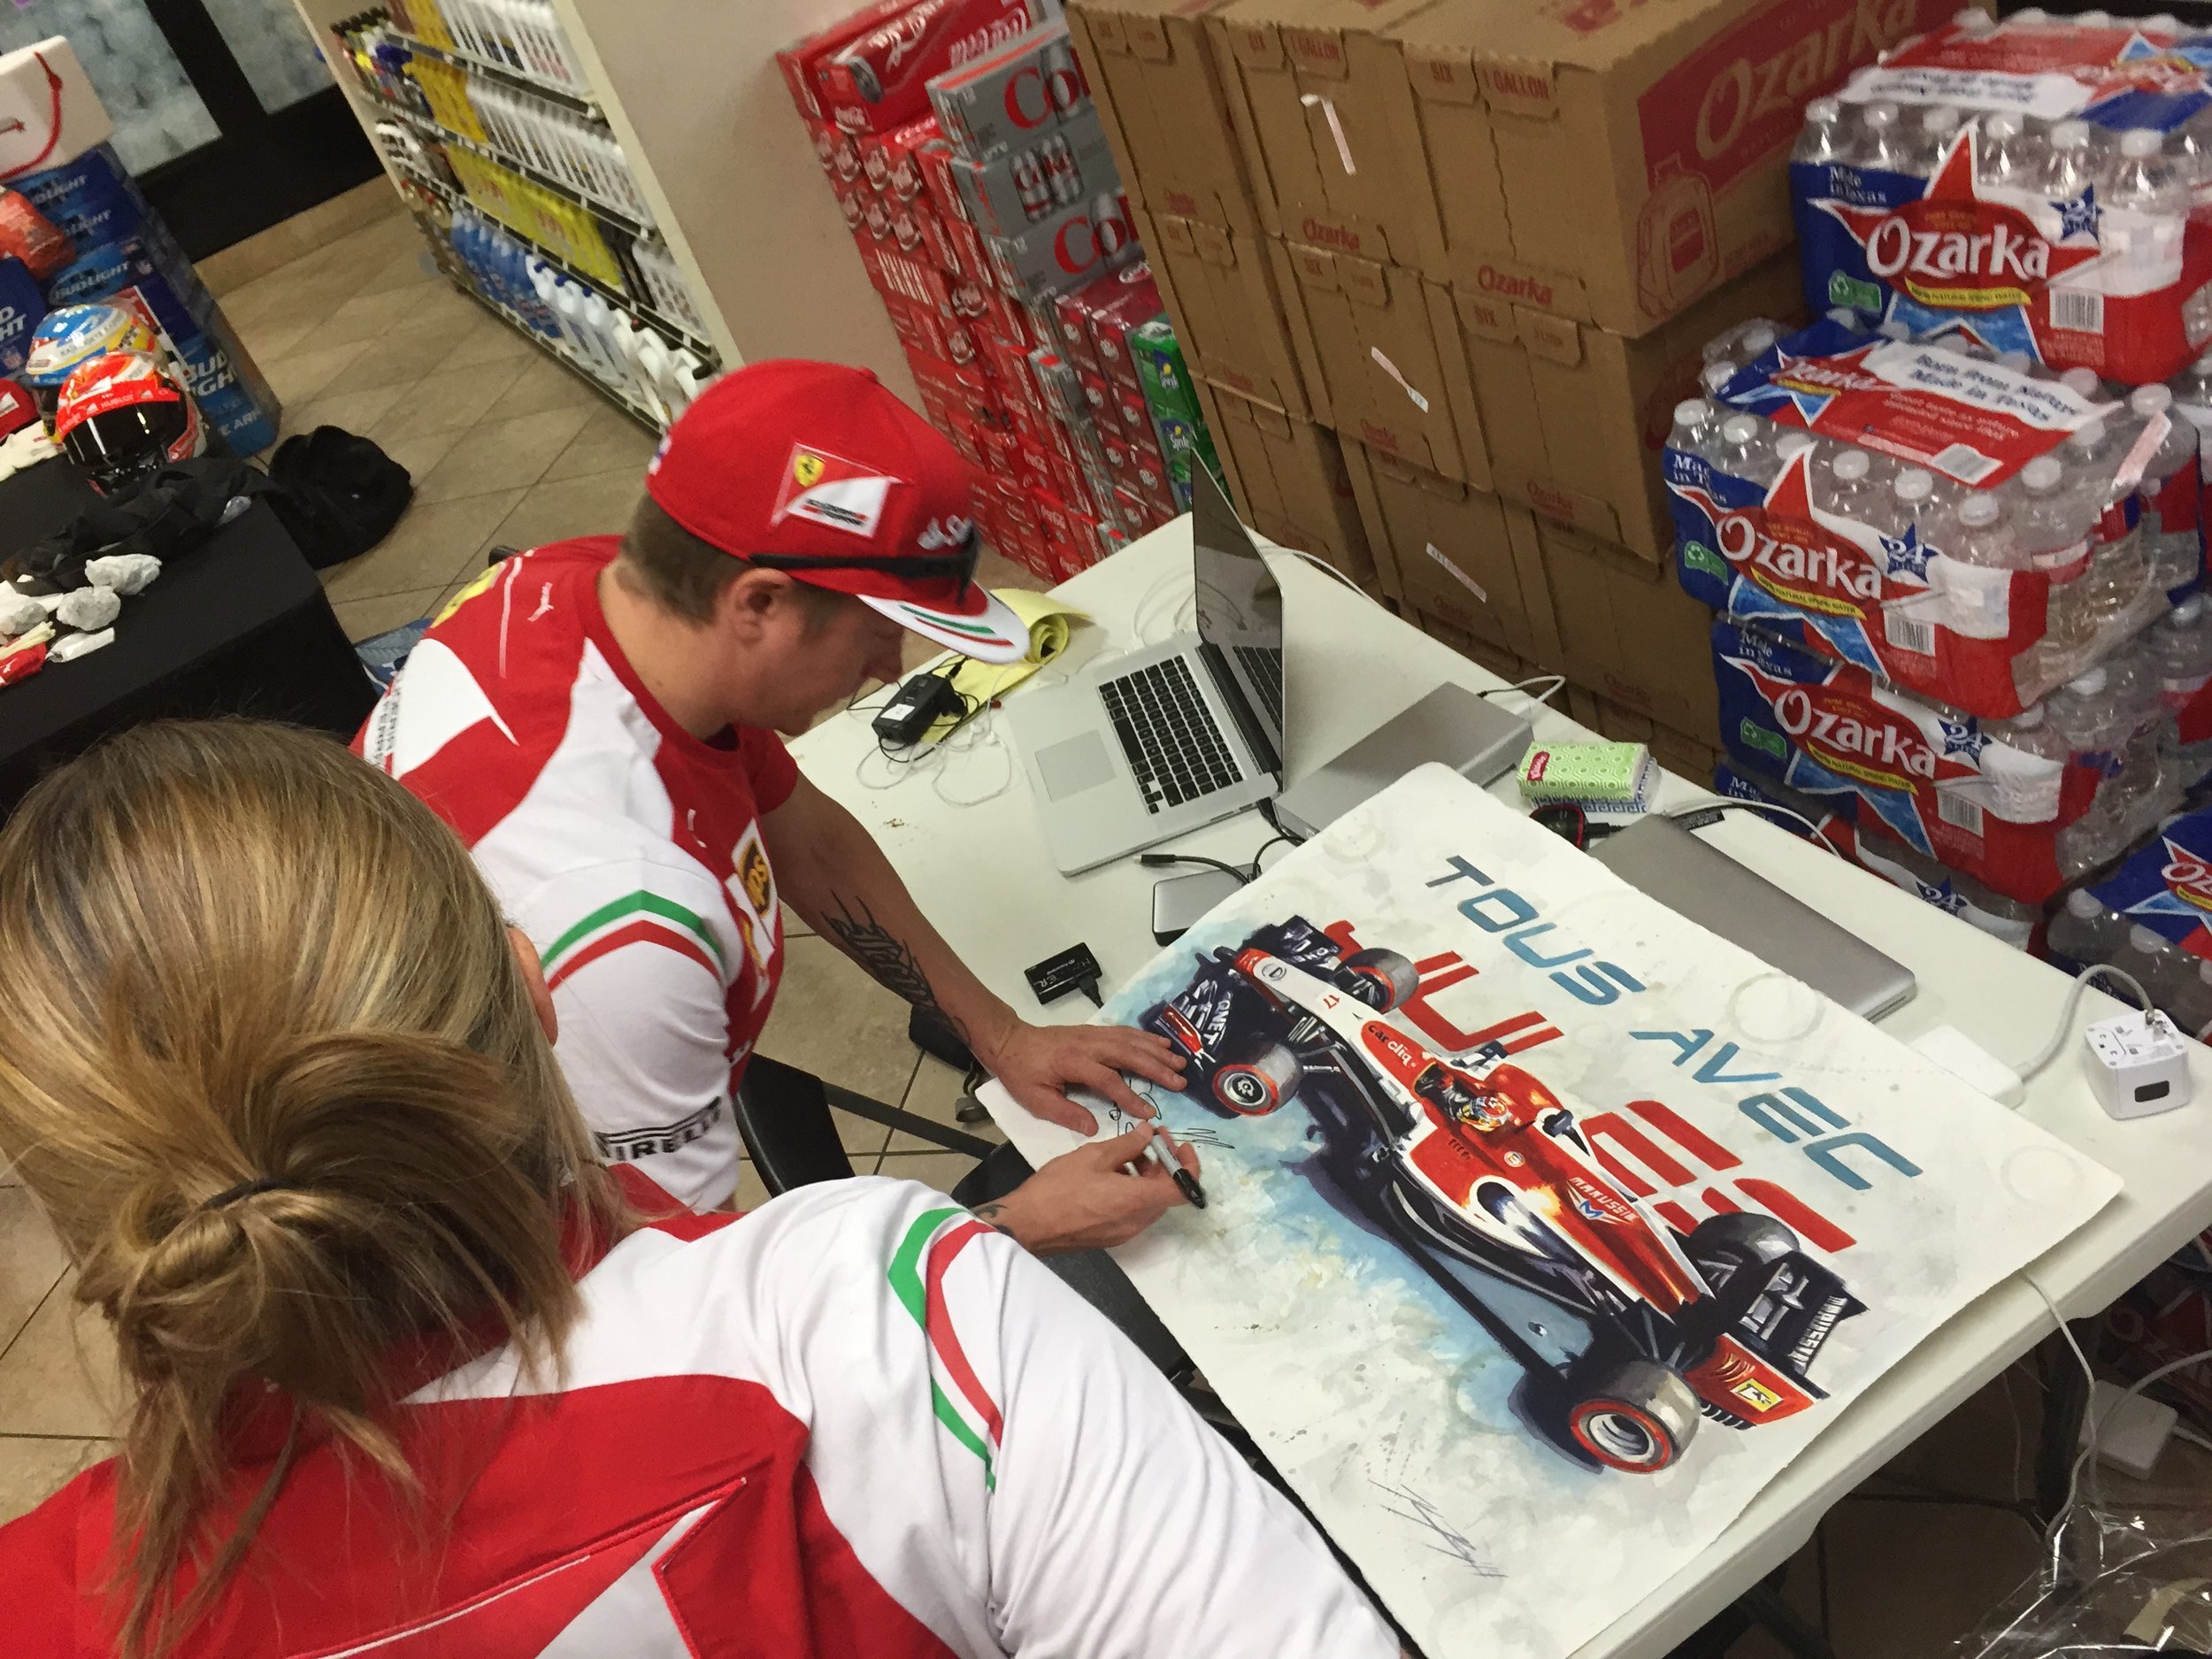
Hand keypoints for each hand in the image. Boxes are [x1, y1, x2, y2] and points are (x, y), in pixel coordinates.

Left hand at [974, 1018, 1186, 1134]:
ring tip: (1179, 1061)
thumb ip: (1066, 1113)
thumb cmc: (1021, 1073)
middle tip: (1180, 1081)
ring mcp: (1092, 1034)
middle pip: (1128, 1054)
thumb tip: (1094, 1128)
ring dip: (1156, 1050)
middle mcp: (1088, 1044)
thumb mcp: (1036, 1100)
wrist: (1009, 1041)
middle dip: (1156, 1067)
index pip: (1109, 1080)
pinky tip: (1160, 1043)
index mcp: (1073, 1063)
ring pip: (1130, 1040)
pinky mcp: (1093, 1030)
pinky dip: (1144, 1037)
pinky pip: (1124, 1032)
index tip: (1149, 1113)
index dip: (1130, 1096)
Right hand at [983, 1124, 1200, 1253]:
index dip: (1188, 1166)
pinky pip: (1133, 1210)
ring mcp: (1124, 1232)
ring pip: (1149, 1201)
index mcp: (1138, 1201)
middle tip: (1150, 1138)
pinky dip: (1133, 1189)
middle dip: (1164, 1164)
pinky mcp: (1110, 1236)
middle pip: (1166, 1193)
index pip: (1183, 1189)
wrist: (1027, 1225)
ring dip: (1147, 1175)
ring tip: (1127, 1151)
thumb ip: (1127, 1144)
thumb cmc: (1059, 1187)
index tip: (1180, 1145)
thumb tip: (1149, 1132)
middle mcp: (1138, 1221)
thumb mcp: (1094, 1156)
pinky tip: (1111, 1171)